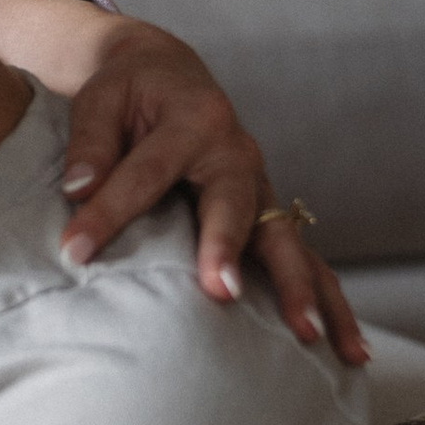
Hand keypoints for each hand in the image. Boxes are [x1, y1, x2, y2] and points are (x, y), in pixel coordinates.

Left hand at [56, 17, 365, 363]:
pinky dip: (325, 301)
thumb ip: (91, 144)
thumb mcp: (100, 100)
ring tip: (309, 335)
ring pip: (287, 240)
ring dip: (299, 287)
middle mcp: (238, 152)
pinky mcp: (268, 215)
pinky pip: (305, 260)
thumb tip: (78, 189)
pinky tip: (349, 349)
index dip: (108, 211)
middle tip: (220, 291)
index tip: (74, 250)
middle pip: (236, 204)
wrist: (169, 76)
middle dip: (227, 247)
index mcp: (194, 119)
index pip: (147, 172)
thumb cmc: (129, 92)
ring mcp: (260, 187)